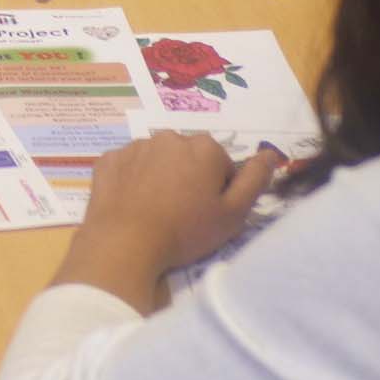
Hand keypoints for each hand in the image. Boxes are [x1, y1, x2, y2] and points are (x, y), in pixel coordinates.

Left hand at [80, 132, 282, 274]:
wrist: (126, 241)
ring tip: (157, 211)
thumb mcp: (233, 213)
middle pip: (188, 158)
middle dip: (190, 179)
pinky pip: (128, 166)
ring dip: (161, 177)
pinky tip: (133, 205)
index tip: (209, 212)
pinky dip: (133, 180)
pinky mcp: (109, 159)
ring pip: (157, 160)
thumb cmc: (186, 230)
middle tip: (184, 213)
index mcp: (203, 147)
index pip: (222, 165)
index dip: (219, 190)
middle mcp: (169, 137)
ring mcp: (135, 145)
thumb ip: (254, 180)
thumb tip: (271, 154)